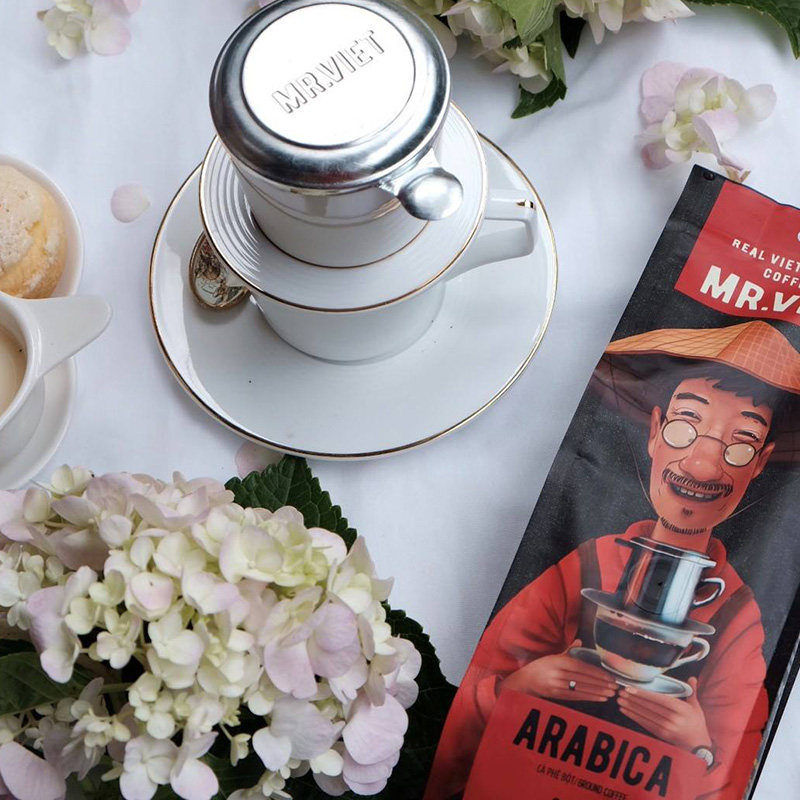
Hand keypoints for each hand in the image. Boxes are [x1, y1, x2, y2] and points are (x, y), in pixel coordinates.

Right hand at [501, 640, 618, 702]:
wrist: (526, 681)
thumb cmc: (540, 666)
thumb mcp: (552, 656)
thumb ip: (568, 650)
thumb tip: (580, 641)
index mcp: (558, 662)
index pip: (581, 667)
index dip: (596, 673)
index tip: (609, 676)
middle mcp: (558, 674)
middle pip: (584, 679)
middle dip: (601, 684)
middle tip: (615, 687)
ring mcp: (558, 686)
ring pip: (582, 689)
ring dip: (598, 692)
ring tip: (610, 694)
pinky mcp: (558, 696)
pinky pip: (577, 697)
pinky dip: (590, 697)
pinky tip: (599, 698)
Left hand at [617, 677, 711, 752]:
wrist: (698, 745)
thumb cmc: (696, 723)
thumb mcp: (696, 707)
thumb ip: (692, 691)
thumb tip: (692, 677)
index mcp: (680, 709)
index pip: (658, 699)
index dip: (643, 694)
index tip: (631, 688)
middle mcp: (673, 718)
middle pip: (649, 706)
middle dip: (633, 699)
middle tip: (621, 692)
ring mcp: (666, 727)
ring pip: (645, 715)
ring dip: (631, 707)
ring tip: (620, 700)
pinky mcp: (661, 734)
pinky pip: (645, 724)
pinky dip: (634, 717)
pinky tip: (625, 711)